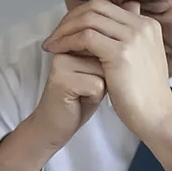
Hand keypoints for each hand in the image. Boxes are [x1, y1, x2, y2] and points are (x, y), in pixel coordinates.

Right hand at [0, 49, 105, 170]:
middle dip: (103, 77)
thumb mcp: (93, 72)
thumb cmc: (77, 101)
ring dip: (100, 87)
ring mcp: (61, 65)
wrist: (53, 126)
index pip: (103, 46)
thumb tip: (118, 48)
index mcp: (70, 44)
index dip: (105, 67)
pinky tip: (80, 101)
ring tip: (83, 94)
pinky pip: (97, 86)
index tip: (87, 79)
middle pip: (105, 57)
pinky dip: (95, 98)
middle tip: (84, 88)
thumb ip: (101, 56)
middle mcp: (63, 50)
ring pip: (103, 71)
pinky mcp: (62, 81)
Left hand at [44, 2, 171, 170]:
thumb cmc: (145, 94)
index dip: (81, 15)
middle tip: (55, 35)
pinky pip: (85, 37)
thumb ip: (128, 40)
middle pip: (96, 7)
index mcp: (147, 24)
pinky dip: (67, 41)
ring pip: (88, 19)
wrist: (157, 117)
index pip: (106, 6)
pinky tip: (57, 52)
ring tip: (51, 44)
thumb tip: (111, 29)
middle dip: (70, 18)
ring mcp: (133, 37)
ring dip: (64, 30)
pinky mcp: (121, 53)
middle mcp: (142, 25)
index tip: (66, 30)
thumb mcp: (140, 59)